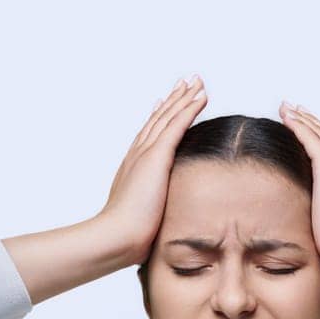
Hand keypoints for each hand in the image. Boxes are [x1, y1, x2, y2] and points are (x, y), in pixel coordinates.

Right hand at [95, 75, 209, 267]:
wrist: (117, 237)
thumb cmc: (128, 237)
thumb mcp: (143, 218)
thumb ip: (152, 212)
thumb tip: (158, 223)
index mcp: (134, 168)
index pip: (149, 136)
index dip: (159, 118)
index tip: (166, 103)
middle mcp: (138, 154)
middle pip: (158, 119)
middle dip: (173, 100)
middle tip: (185, 82)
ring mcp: (146, 154)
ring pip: (168, 117)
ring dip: (184, 97)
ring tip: (197, 81)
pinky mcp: (156, 156)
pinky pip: (177, 125)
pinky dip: (189, 108)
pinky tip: (201, 96)